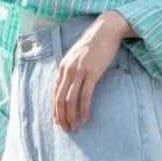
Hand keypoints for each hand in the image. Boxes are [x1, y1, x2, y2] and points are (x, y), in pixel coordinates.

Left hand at [53, 10, 135, 132]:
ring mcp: (80, 71)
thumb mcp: (77, 57)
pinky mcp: (92, 73)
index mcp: (63, 67)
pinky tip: (85, 118)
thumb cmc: (94, 45)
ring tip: (75, 128)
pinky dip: (84, 109)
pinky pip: (85, 95)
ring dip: (72, 116)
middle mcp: (68, 70)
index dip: (55, 110)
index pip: (55, 93)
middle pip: (60, 99)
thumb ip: (72, 71)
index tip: (59, 122)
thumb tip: (71, 86)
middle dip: (62, 116)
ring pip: (71, 99)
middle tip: (66, 130)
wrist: (106, 30)